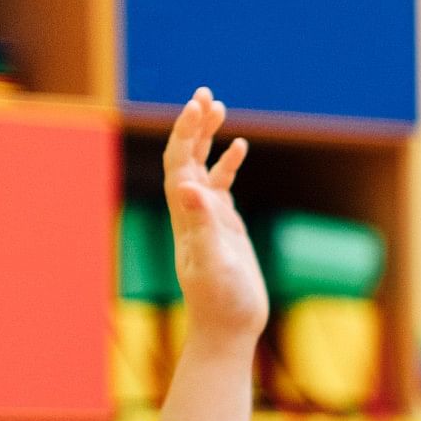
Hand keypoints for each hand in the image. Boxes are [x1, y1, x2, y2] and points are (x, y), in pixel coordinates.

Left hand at [163, 89, 265, 347]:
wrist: (228, 326)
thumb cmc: (221, 300)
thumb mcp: (213, 260)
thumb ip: (201, 224)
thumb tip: (189, 187)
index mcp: (186, 213)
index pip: (180, 161)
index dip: (186, 132)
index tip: (198, 105)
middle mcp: (191, 210)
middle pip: (186, 156)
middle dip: (193, 124)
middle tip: (206, 94)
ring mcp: (207, 217)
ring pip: (202, 166)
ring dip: (207, 137)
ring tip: (218, 107)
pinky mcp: (224, 226)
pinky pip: (221, 185)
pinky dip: (227, 163)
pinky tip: (240, 147)